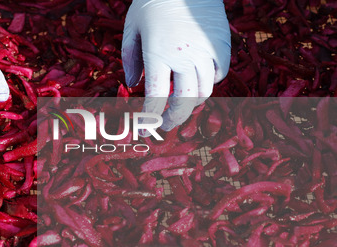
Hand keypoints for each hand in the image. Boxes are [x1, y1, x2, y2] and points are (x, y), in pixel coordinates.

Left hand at [122, 0, 230, 130]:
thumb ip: (130, 58)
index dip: (149, 118)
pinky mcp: (222, 44)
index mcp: (158, 53)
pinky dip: (209, 83)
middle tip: (164, 124)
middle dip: (174, 119)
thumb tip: (131, 86)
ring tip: (179, 104)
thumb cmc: (153, 0)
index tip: (144, 128)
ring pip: (204, 91)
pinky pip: (219, 74)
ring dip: (191, 103)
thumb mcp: (132, 26)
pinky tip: (197, 81)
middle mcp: (183, 56)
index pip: (155, 97)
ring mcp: (206, 51)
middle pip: (184, 102)